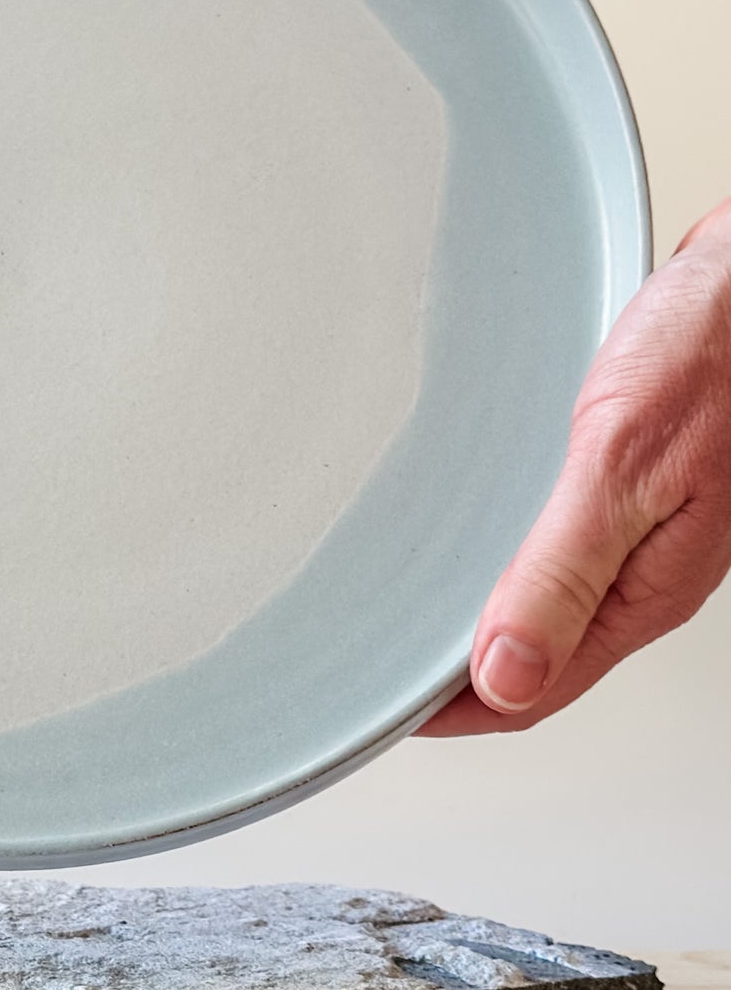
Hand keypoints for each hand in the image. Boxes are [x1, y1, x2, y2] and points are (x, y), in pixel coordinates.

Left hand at [418, 200, 730, 733]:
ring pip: (539, 600)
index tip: (382, 715)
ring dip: (472, 613)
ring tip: (400, 614)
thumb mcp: (624, 466)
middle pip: (533, 654)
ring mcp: (632, 529)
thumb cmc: (708, 357)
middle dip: (453, 674)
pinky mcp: (621, 483)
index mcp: (641, 590)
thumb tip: (506, 675)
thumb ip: (563, 571)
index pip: (534, 689)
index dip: (453, 712)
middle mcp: (637, 572)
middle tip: (374, 670)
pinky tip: (460, 536)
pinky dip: (495, 556)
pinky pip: (550, 545)